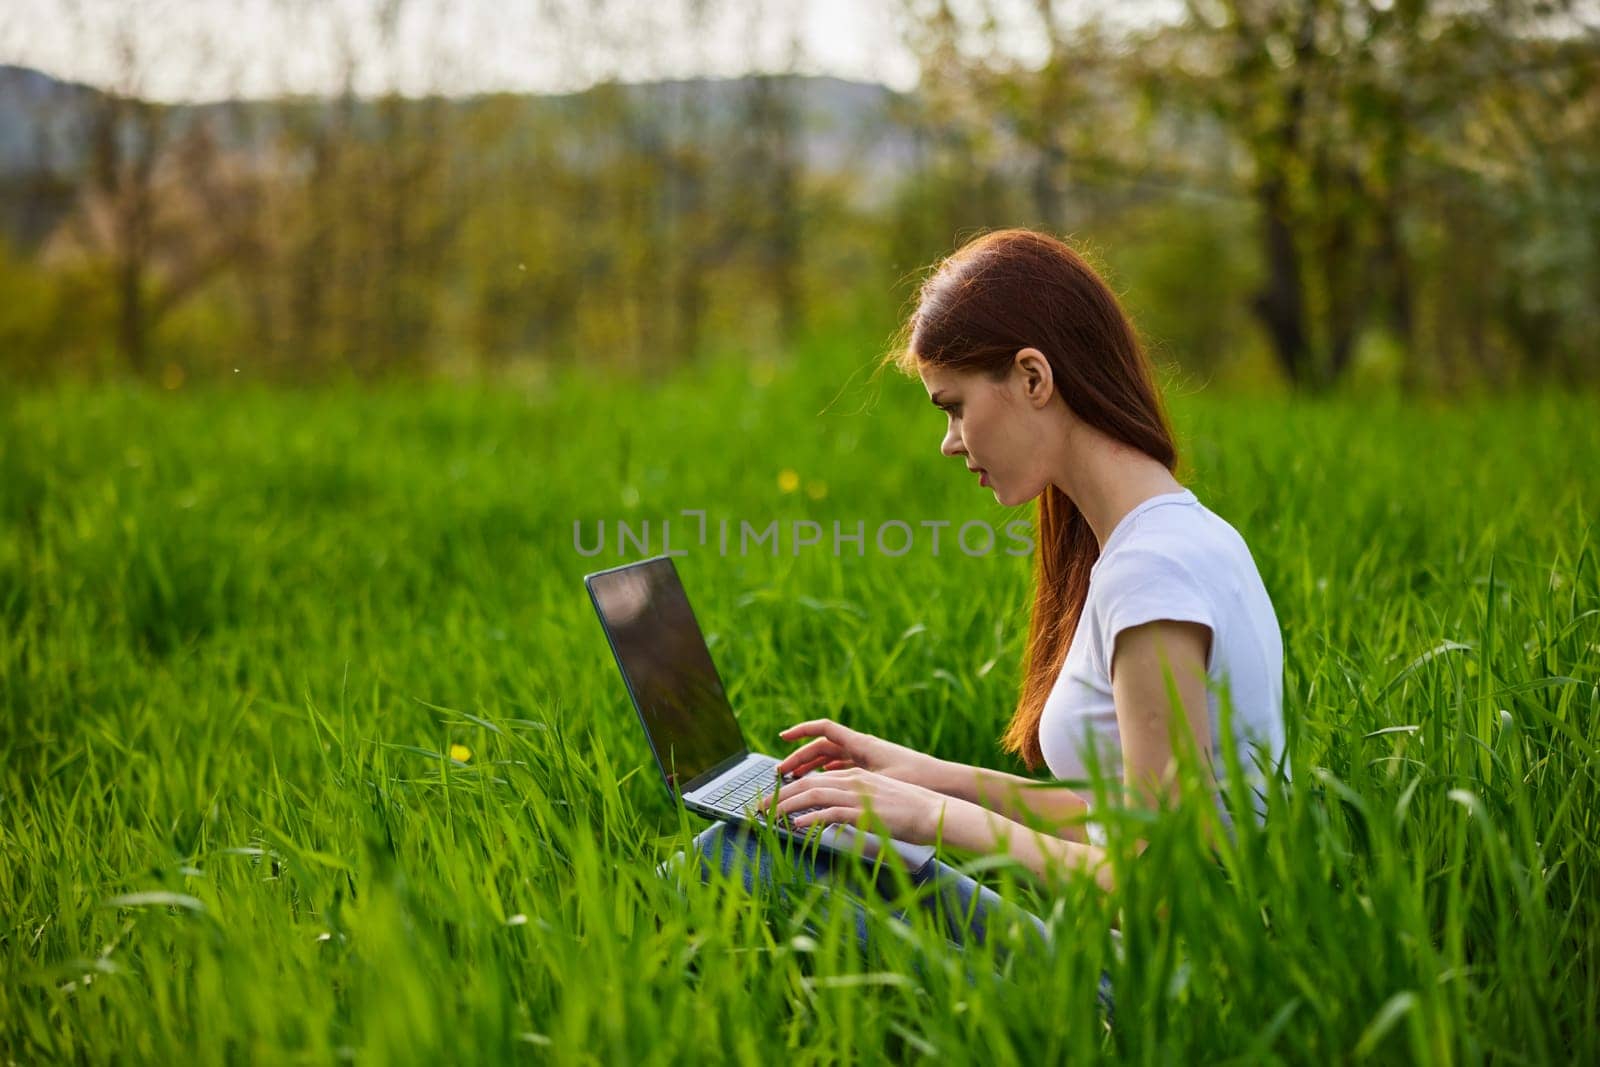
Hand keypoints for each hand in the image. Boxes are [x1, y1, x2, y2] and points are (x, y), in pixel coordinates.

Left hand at [761, 767, 951, 844]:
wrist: (933, 812)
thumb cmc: (908, 811)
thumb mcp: (876, 802)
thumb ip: (853, 805)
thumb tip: (832, 818)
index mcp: (855, 775)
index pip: (815, 778)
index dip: (789, 788)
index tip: (772, 800)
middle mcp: (852, 780)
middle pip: (807, 783)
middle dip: (779, 796)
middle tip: (759, 809)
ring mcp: (857, 795)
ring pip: (812, 794)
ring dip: (787, 806)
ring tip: (769, 817)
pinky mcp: (864, 811)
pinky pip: (829, 812)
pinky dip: (810, 818)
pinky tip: (796, 826)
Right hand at [772, 718, 939, 786]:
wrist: (944, 781)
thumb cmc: (916, 778)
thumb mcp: (881, 780)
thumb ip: (852, 782)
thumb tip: (825, 787)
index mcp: (861, 744)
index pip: (824, 729)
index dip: (801, 731)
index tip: (782, 738)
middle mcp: (863, 747)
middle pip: (823, 747)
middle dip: (800, 758)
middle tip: (782, 772)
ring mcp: (868, 758)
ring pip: (832, 758)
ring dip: (812, 766)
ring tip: (796, 779)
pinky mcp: (875, 769)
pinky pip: (844, 767)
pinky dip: (829, 773)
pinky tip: (822, 783)